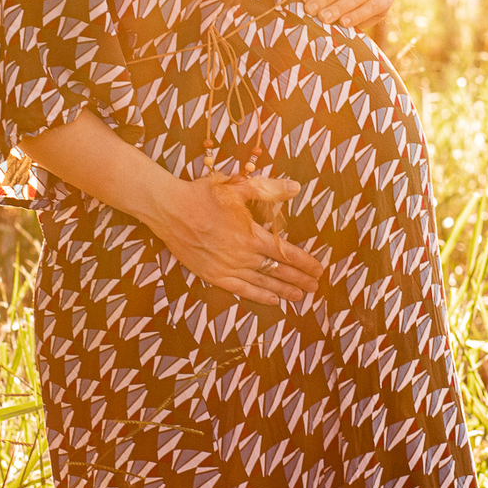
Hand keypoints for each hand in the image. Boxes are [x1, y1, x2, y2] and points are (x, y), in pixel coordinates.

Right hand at [148, 168, 327, 308]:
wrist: (169, 209)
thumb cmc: (202, 194)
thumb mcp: (236, 186)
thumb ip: (267, 189)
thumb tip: (295, 187)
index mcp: (250, 234)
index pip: (285, 252)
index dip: (304, 262)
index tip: (318, 269)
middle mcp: (242, 255)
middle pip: (277, 271)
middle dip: (299, 279)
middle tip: (314, 287)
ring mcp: (226, 267)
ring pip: (262, 283)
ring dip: (283, 290)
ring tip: (299, 297)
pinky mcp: (212, 275)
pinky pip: (240, 290)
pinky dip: (258, 296)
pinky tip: (272, 301)